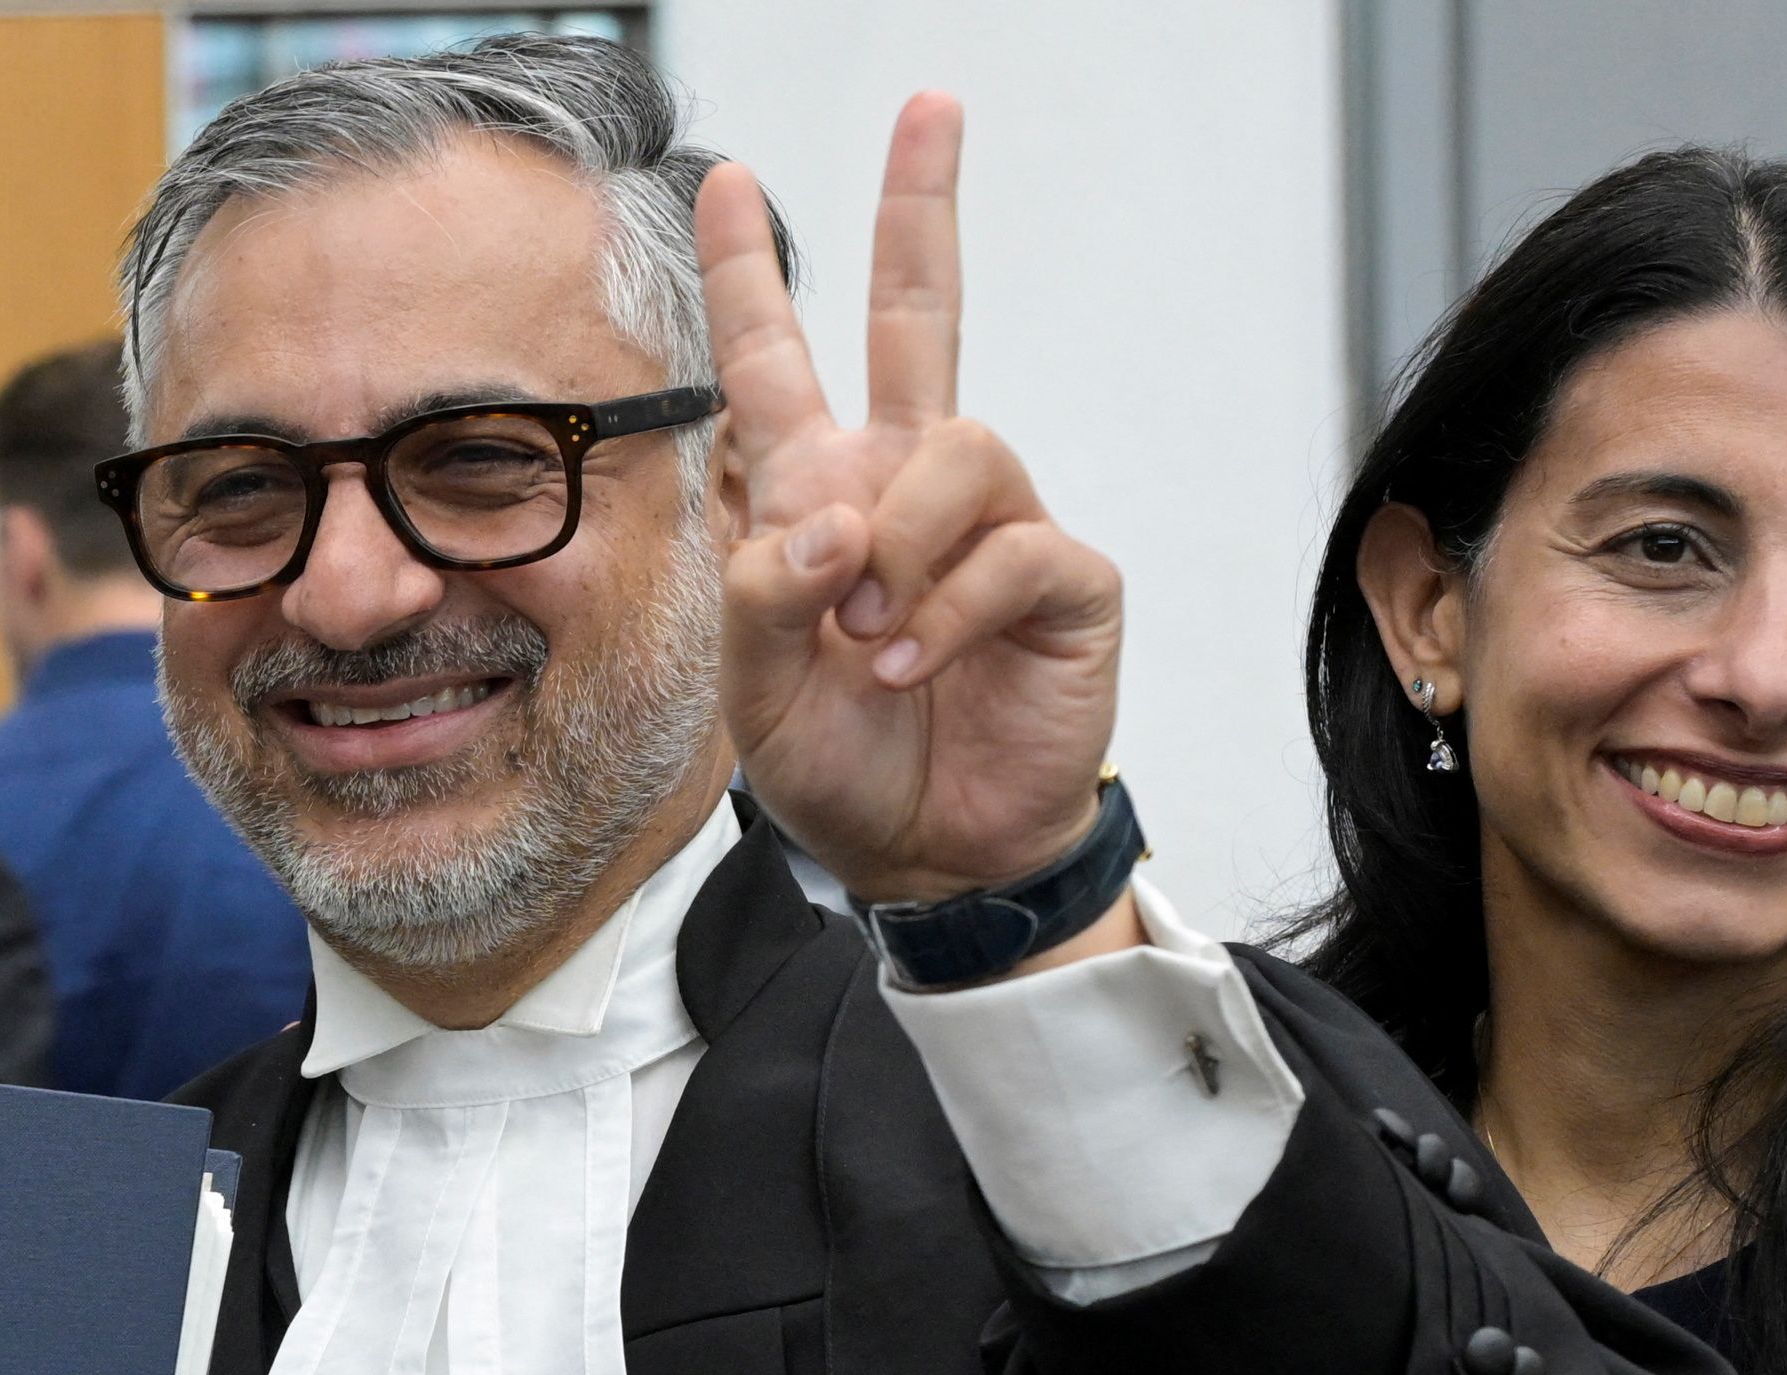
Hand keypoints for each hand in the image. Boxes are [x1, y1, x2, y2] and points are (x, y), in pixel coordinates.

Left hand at [696, 100, 1128, 912]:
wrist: (928, 855)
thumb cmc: (844, 766)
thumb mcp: (754, 693)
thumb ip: (758, 598)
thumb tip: (825, 522)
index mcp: (819, 494)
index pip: (780, 364)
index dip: (751, 276)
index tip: (725, 181)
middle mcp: (907, 484)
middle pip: (922, 316)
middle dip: (920, 209)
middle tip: (931, 106)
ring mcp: (991, 522)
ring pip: (954, 449)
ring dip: (898, 544)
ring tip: (870, 637)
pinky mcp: (1061, 577)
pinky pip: (1008, 549)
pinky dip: (947, 608)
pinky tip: (914, 662)